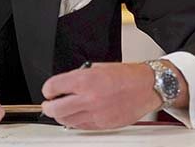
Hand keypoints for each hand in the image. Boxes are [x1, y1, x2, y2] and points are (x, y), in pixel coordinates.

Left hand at [41, 61, 188, 129]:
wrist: (146, 87)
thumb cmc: (126, 75)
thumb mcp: (97, 67)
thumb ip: (79, 77)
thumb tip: (64, 85)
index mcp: (85, 80)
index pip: (54, 87)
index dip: (48, 89)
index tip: (48, 90)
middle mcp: (88, 98)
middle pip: (56, 109)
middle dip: (48, 107)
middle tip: (48, 104)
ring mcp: (95, 114)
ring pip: (66, 121)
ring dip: (60, 116)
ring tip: (60, 110)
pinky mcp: (103, 124)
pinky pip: (81, 126)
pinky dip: (74, 122)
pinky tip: (75, 116)